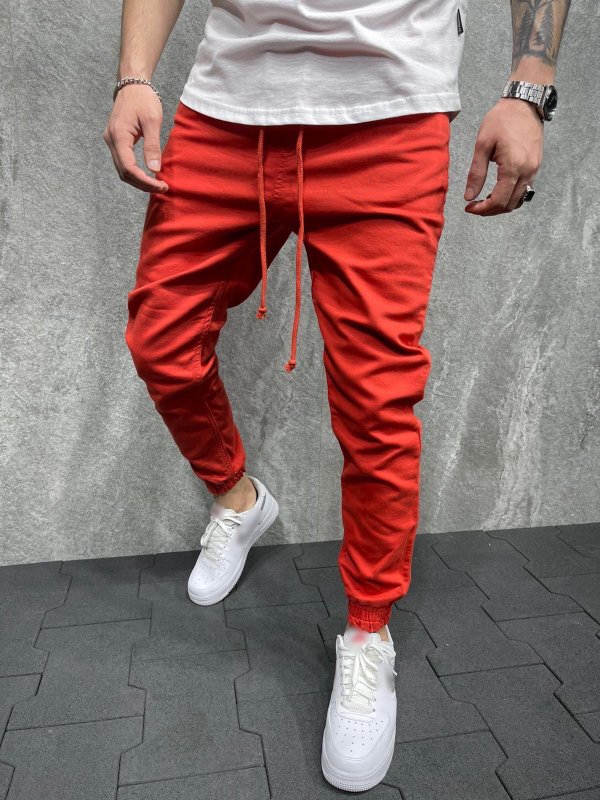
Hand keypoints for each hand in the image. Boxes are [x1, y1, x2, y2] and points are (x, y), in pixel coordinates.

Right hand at [103, 84, 168, 192]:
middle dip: (142, 184)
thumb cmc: (143, 99)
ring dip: (138, 180)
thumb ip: (152, 146)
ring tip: (156, 184)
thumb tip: (155, 170)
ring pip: (122, 170)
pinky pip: (123, 162)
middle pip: (124, 172)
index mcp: (119, 135)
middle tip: (162, 188)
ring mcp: (111, 141)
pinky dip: (135, 172)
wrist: (132, 84)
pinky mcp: (116, 141)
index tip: (161, 186)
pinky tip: (148, 175)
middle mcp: (111, 140)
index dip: (144, 181)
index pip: (128, 167)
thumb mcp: (152, 121)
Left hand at [464, 97, 542, 215]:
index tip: (469, 207)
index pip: (498, 200)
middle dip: (490, 210)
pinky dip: (511, 196)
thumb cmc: (502, 119)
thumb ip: (476, 173)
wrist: (525, 103)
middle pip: (509, 205)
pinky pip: (524, 189)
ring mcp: (534, 169)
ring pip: (518, 200)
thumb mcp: (482, 144)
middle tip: (474, 206)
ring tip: (485, 199)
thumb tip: (469, 196)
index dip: (482, 209)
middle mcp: (527, 172)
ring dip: (501, 205)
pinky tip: (498, 190)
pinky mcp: (536, 166)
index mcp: (513, 167)